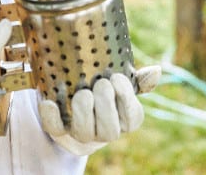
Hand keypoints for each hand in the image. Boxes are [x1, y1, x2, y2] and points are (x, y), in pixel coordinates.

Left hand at [38, 66, 160, 154]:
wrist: (75, 103)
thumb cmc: (104, 91)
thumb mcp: (120, 84)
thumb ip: (137, 79)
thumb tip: (156, 71)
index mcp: (124, 121)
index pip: (133, 118)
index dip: (126, 100)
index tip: (117, 78)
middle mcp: (104, 132)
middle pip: (109, 131)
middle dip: (105, 106)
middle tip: (100, 83)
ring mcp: (81, 135)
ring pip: (84, 132)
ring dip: (83, 111)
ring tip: (82, 92)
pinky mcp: (59, 133)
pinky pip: (54, 130)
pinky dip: (51, 116)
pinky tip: (50, 102)